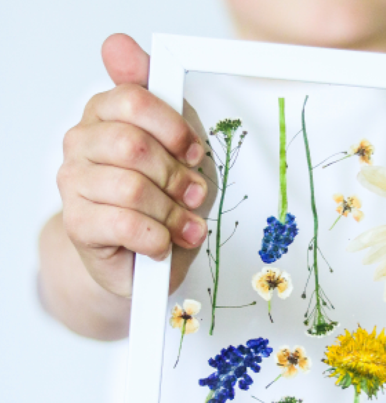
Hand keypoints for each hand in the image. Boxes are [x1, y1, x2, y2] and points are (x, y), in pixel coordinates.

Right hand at [57, 34, 211, 297]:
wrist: (146, 256)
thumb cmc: (164, 198)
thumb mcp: (176, 146)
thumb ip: (156, 97)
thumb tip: (117, 44)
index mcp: (104, 115)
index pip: (132, 99)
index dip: (173, 127)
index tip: (193, 151)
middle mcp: (80, 144)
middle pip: (133, 146)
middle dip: (176, 176)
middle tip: (194, 195)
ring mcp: (73, 185)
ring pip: (131, 189)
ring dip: (171, 213)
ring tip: (185, 225)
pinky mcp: (77, 226)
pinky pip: (126, 224)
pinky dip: (157, 238)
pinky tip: (164, 244)